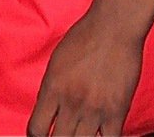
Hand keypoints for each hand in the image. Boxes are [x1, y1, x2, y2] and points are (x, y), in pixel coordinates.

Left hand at [27, 12, 143, 135]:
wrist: (113, 28)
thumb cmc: (84, 37)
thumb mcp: (56, 61)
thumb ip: (51, 88)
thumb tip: (48, 112)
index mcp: (52, 88)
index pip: (36, 130)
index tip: (43, 135)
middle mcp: (70, 102)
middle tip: (63, 134)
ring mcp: (94, 109)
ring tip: (79, 133)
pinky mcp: (117, 112)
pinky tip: (100, 134)